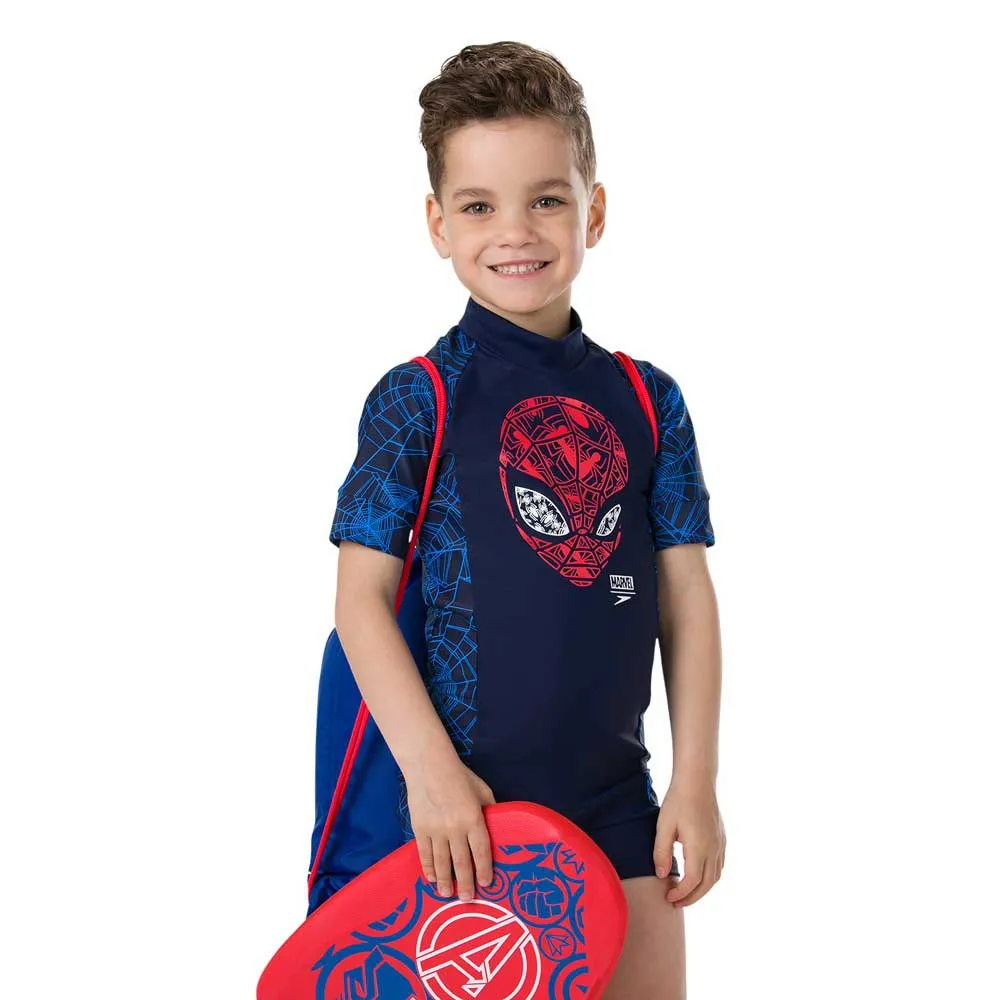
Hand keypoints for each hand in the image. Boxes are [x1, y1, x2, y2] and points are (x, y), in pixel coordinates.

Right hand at [405, 758, 496, 901]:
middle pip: (461, 863)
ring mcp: (435, 830)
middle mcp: (455, 828)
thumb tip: (498, 827)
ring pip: (441, 863)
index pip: (481, 851)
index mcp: (473, 818)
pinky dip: (428, 868)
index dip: (483, 870)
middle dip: (465, 884)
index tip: (486, 885)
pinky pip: (425, 854)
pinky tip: (431, 878)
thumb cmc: (460, 777)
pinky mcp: (420, 829)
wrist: (429, 766)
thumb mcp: (482, 791)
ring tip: (447, 895)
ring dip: (445, 882)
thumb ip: (490, 810)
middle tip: (467, 899)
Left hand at [653, 779, 725, 907]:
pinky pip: (719, 866)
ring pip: (715, 877)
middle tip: (676, 903)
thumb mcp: (663, 826)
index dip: (681, 894)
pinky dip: (710, 877)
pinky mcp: (721, 838)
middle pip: (707, 885)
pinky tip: (699, 876)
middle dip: (692, 898)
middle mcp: (714, 849)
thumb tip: (662, 876)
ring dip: (702, 889)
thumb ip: (661, 852)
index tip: (668, 898)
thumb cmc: (678, 801)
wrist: (697, 781)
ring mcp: (720, 844)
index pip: (692, 882)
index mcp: (699, 848)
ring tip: (686, 893)